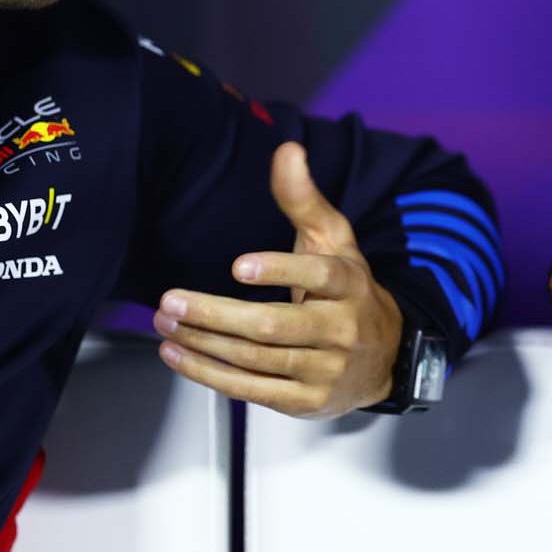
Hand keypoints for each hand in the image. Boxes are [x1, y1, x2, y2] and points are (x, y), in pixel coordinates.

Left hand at [154, 142, 402, 418]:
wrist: (386, 357)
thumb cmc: (348, 291)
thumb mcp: (334, 241)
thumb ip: (304, 199)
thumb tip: (286, 149)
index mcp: (349, 284)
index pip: (319, 275)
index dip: (280, 270)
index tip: (238, 265)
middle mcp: (341, 329)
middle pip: (272, 326)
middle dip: (215, 315)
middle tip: (171, 301)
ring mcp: (323, 370)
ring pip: (255, 359)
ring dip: (203, 342)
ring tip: (165, 323)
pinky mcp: (305, 401)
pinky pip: (250, 389)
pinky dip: (208, 374)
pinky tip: (178, 355)